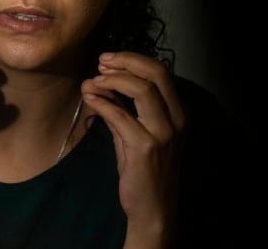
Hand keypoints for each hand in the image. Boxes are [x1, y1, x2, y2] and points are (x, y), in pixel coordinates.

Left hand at [81, 51, 184, 248]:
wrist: (152, 208)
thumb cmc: (143, 170)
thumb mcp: (133, 133)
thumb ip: (118, 107)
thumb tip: (94, 81)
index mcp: (178, 112)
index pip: (161, 71)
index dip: (133, 59)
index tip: (108, 59)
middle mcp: (176, 120)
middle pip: (156, 73)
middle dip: (126, 61)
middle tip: (101, 61)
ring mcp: (163, 133)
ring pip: (142, 89)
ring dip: (113, 80)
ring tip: (93, 80)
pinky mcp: (146, 147)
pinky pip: (121, 115)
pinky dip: (102, 102)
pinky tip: (89, 97)